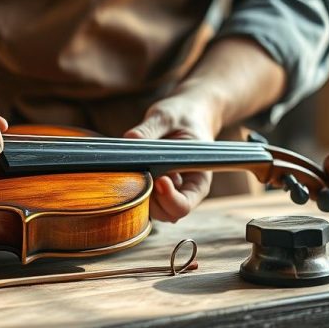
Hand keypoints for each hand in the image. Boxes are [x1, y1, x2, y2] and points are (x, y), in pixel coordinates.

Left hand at [123, 90, 223, 222]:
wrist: (188, 114)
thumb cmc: (184, 115)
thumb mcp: (168, 116)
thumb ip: (149, 128)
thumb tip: (129, 139)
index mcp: (199, 180)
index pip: (183, 206)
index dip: (168, 198)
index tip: (159, 178)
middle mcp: (184, 191)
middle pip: (163, 213)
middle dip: (148, 196)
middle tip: (140, 170)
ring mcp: (167, 191)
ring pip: (150, 208)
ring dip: (139, 191)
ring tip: (136, 164)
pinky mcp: (152, 186)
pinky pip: (141, 195)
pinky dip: (133, 185)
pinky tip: (132, 165)